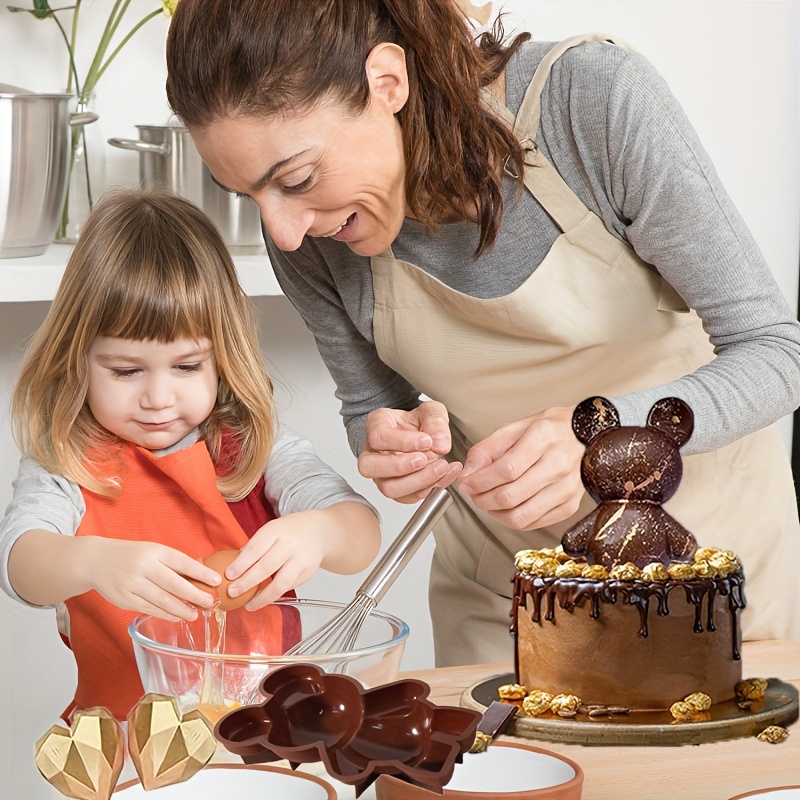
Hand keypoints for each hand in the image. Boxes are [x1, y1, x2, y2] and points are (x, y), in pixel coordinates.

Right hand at [82, 538, 221, 620]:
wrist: (96, 560)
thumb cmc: (132, 555)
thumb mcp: (153, 550)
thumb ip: (173, 562)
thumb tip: (201, 576)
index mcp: (155, 551)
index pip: (183, 563)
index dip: (201, 573)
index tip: (216, 581)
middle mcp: (144, 567)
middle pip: (174, 584)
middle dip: (195, 595)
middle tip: (210, 603)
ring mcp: (132, 584)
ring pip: (162, 600)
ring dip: (182, 609)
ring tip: (195, 614)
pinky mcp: (124, 599)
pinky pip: (149, 609)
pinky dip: (165, 614)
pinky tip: (177, 617)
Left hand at [223, 512, 328, 609]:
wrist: (319, 532)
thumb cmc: (289, 532)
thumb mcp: (271, 529)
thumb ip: (255, 546)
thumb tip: (233, 565)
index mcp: (276, 530)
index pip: (256, 548)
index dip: (241, 563)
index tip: (228, 575)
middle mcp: (290, 545)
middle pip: (266, 567)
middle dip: (247, 582)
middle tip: (232, 592)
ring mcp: (301, 560)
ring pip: (280, 583)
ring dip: (262, 597)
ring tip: (248, 605)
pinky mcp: (307, 573)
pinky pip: (288, 587)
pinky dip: (274, 595)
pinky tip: (263, 599)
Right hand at [357, 401, 462, 502]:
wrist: (422, 435)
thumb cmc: (419, 422)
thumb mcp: (431, 412)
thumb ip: (436, 422)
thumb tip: (440, 445)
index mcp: (377, 425)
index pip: (378, 437)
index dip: (402, 442)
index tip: (426, 441)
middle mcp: (372, 452)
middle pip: (369, 467)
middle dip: (402, 466)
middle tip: (426, 459)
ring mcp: (381, 473)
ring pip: (388, 488)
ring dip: (418, 481)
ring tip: (441, 468)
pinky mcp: (395, 488)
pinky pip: (407, 497)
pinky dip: (429, 489)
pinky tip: (445, 475)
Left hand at [458, 407, 584, 529]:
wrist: (585, 436)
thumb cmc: (548, 431)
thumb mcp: (514, 428)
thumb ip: (486, 450)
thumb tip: (467, 474)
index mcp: (544, 437)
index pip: (506, 469)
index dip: (480, 481)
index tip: (466, 483)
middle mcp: (559, 463)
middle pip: (511, 496)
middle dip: (482, 499)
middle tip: (473, 494)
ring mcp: (567, 488)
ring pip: (521, 516)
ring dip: (495, 513)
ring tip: (488, 501)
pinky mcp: (570, 505)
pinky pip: (533, 523)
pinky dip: (513, 519)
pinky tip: (507, 507)